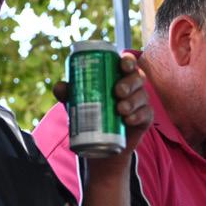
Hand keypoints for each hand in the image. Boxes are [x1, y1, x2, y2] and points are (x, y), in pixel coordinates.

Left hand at [52, 52, 152, 167]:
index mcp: (119, 76)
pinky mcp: (144, 119)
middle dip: (130, 83)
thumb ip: (69, 93)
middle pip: (138, 77)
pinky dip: (138, 116)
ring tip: (120, 109)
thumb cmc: (91, 114)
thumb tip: (59, 87)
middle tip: (118, 91)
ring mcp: (140, 102)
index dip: (128, 61)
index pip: (128, 63)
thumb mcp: (78, 103)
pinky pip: (146, 114)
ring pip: (142, 96)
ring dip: (133, 101)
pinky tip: (129, 119)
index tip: (122, 65)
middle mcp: (133, 87)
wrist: (101, 144)